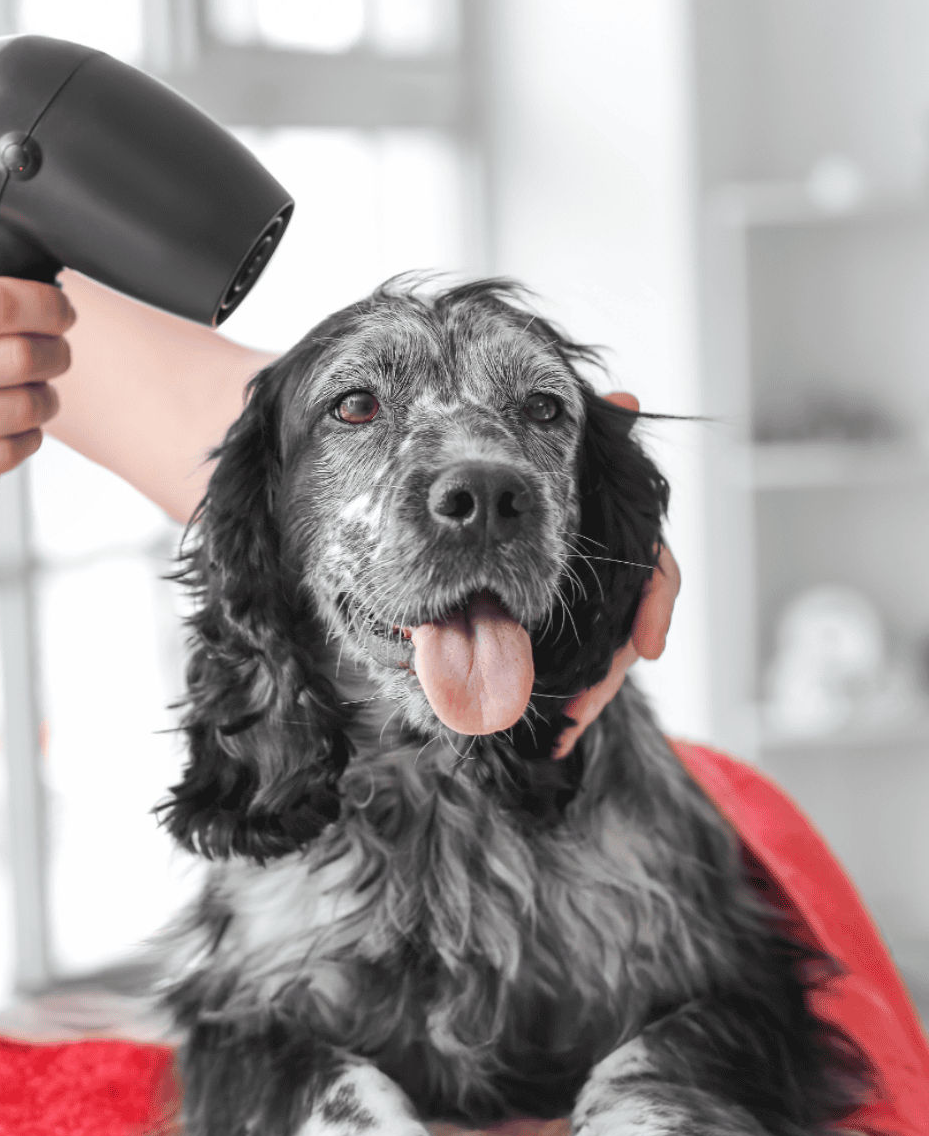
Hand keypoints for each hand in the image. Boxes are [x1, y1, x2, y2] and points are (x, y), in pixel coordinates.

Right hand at [0, 190, 73, 541]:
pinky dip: (27, 440)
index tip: (62, 310)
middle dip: (56, 354)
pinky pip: (9, 455)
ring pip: (22, 408)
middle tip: (57, 353)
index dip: (46, 303)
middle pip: (19, 356)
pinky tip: (17, 430)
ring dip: (46, 400)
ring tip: (39, 394)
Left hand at [552, 391, 680, 759]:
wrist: (482, 508)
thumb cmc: (532, 473)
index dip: (653, 605)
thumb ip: (589, 442)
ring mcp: (589, 608)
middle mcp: (606, 575)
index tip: (651, 647)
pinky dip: (572, 706)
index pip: (652, 570)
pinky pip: (574, 674)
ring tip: (562, 730)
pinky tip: (556, 739)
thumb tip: (627, 396)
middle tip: (577, 708)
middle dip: (607, 671)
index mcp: (610, 538)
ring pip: (602, 659)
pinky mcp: (563, 634)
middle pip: (626, 629)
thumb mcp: (559, 462)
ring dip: (588, 696)